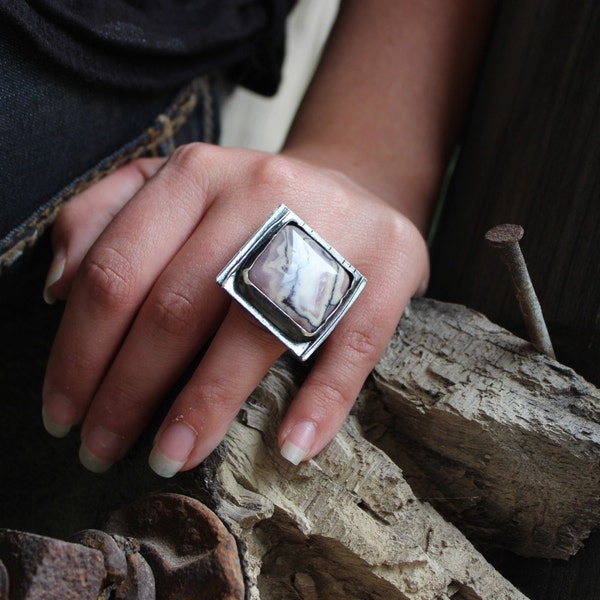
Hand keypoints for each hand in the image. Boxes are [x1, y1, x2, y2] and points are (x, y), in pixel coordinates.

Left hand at [42, 143, 428, 475]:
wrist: (355, 188)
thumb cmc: (252, 206)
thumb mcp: (174, 186)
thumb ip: (103, 215)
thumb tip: (57, 287)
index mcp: (197, 173)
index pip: (117, 270)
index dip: (78, 350)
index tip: (63, 412)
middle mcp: (262, 193)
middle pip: (175, 307)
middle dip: (126, 391)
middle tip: (101, 449)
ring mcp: (329, 232)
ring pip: (254, 330)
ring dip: (205, 406)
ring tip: (171, 458)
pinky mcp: (386, 271)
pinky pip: (350, 346)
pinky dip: (320, 402)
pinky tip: (291, 448)